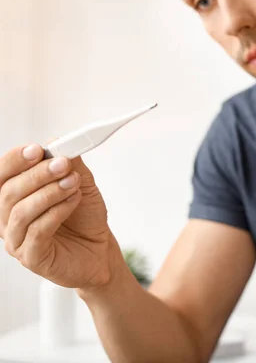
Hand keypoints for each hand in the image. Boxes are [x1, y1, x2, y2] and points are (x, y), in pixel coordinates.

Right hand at [0, 144, 115, 288]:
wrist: (100, 250)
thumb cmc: (84, 217)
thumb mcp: (80, 184)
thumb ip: (69, 164)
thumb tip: (55, 142)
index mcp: (13, 198)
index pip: (1, 176)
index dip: (14, 161)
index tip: (36, 149)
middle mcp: (7, 219)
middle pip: (8, 192)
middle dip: (37, 175)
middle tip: (63, 164)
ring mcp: (16, 240)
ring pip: (21, 212)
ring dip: (49, 193)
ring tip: (72, 183)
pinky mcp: (31, 258)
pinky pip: (37, 232)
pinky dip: (56, 212)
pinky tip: (72, 201)